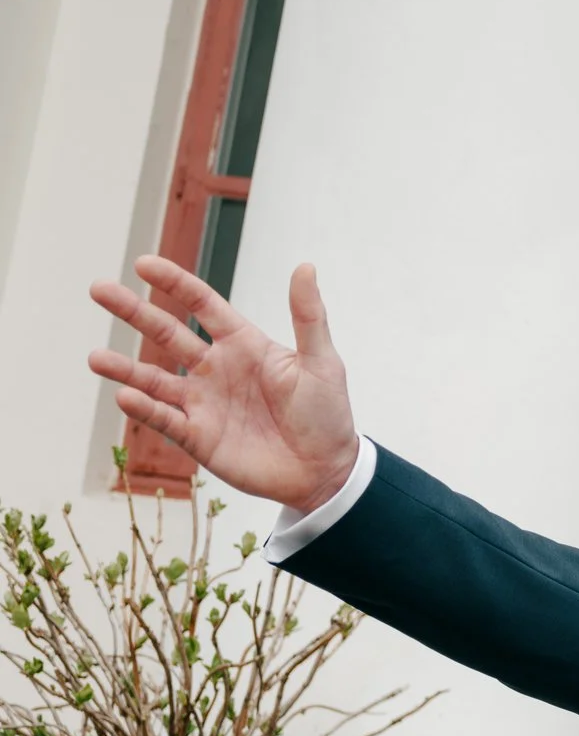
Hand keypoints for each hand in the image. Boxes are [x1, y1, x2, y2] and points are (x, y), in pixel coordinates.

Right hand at [87, 258, 358, 513]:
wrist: (326, 471)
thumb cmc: (327, 414)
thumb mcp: (321, 361)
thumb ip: (308, 316)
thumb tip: (305, 266)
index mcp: (243, 344)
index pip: (201, 304)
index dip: (174, 283)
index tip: (143, 264)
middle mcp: (216, 369)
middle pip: (166, 333)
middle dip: (133, 312)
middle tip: (98, 289)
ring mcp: (203, 403)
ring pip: (155, 379)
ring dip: (125, 369)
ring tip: (94, 357)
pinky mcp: (198, 437)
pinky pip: (165, 420)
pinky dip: (145, 409)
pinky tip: (126, 396)